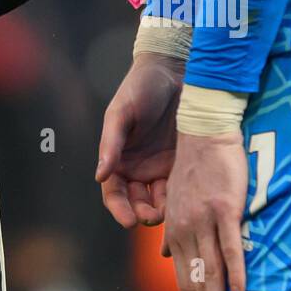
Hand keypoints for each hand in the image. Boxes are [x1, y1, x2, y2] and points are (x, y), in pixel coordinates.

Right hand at [96, 53, 183, 227]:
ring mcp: (162, 168)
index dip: (119, 209)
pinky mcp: (185, 163)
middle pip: (138, 204)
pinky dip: (185, 199)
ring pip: (162, 201)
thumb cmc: (140, 87)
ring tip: (173, 213)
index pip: (114, 194)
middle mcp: (139, 168)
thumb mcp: (121, 113)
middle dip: (144, 215)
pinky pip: (184, 188)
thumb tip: (99, 175)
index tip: (129, 221)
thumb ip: (110, 144)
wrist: (174, 70)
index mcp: (119, 159)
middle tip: (154, 218)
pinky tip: (191, 201)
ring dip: (165, 211)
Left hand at [161, 129, 248, 290]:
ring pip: (209, 265)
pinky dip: (234, 270)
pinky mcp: (225, 208)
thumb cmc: (193, 166)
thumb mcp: (174, 198)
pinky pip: (230, 245)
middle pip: (193, 275)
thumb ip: (170, 229)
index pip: (180, 272)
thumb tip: (164, 256)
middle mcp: (185, 226)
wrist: (203, 132)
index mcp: (174, 226)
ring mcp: (205, 218)